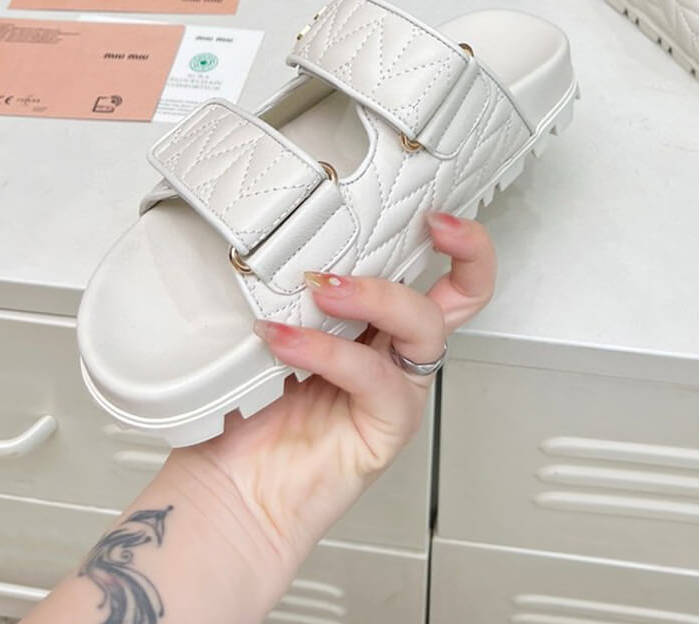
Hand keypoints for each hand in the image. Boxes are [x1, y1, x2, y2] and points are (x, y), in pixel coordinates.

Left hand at [168, 212, 494, 569]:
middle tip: (434, 224)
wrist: (230, 493)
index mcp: (373, 322)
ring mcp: (396, 388)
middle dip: (468, 249)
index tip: (426, 204)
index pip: (427, 269)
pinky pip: (372, 376)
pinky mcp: (387, 426)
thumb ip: (287, 288)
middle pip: (466, 294)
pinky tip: (285, 340)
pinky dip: (327, 350)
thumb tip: (283, 236)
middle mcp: (394, 351)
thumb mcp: (269, 327)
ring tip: (324, 289)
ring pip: (424, 326)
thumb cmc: (247, 413)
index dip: (446, 235)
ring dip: (377, 295)